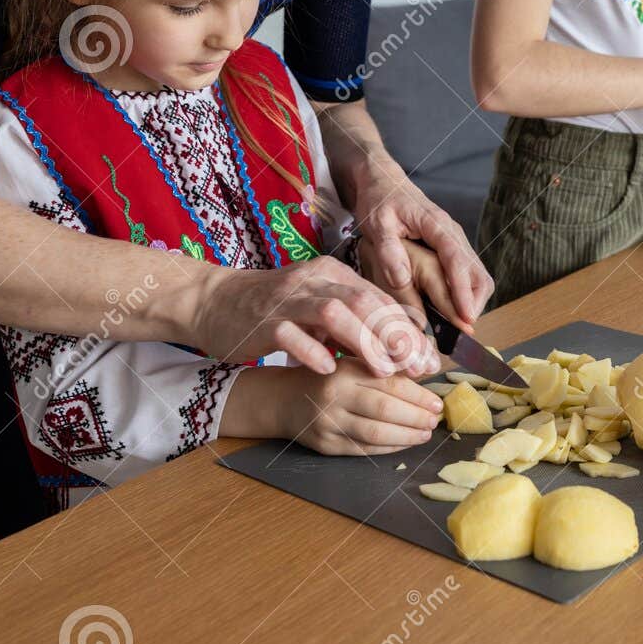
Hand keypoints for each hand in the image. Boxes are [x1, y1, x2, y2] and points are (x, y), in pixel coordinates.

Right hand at [189, 257, 440, 377]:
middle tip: (415, 366)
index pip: (379, 298)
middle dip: (394, 335)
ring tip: (383, 370)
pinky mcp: (263, 321)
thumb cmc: (275, 309)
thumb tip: (404, 345)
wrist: (214, 300)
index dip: (407, 330)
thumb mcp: (320, 305)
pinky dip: (313, 352)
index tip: (428, 360)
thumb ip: (356, 319)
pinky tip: (329, 370)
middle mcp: (313, 280)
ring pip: (334, 312)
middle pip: (364, 301)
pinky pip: (292, 335)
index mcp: (332, 273)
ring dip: (363, 341)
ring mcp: (287, 299)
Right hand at [277, 359, 444, 455]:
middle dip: (416, 417)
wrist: (285, 400)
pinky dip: (390, 447)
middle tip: (434, 420)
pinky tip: (405, 443)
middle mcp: (335, 395)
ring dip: (407, 436)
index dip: (418, 395)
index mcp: (346, 370)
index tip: (437, 402)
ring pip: (376, 433)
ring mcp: (329, 422)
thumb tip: (426, 378)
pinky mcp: (326, 444)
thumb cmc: (328, 378)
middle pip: (385, 409)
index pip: (390, 383)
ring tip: (425, 434)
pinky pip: (365, 449)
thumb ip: (383, 368)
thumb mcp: (351, 363)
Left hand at [351, 162, 493, 324]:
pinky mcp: (451, 247)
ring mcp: (455, 240)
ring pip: (478, 275)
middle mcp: (452, 233)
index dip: (463, 290)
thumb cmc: (379, 201)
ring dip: (473, 301)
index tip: (467, 316)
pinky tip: (453, 311)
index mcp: (436, 224)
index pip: (457, 260)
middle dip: (475, 303)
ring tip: (458, 326)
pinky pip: (468, 274)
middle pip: (478, 272)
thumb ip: (389, 251)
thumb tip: (402, 280)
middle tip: (462, 331)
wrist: (383, 180)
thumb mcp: (377, 224)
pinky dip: (466, 294)